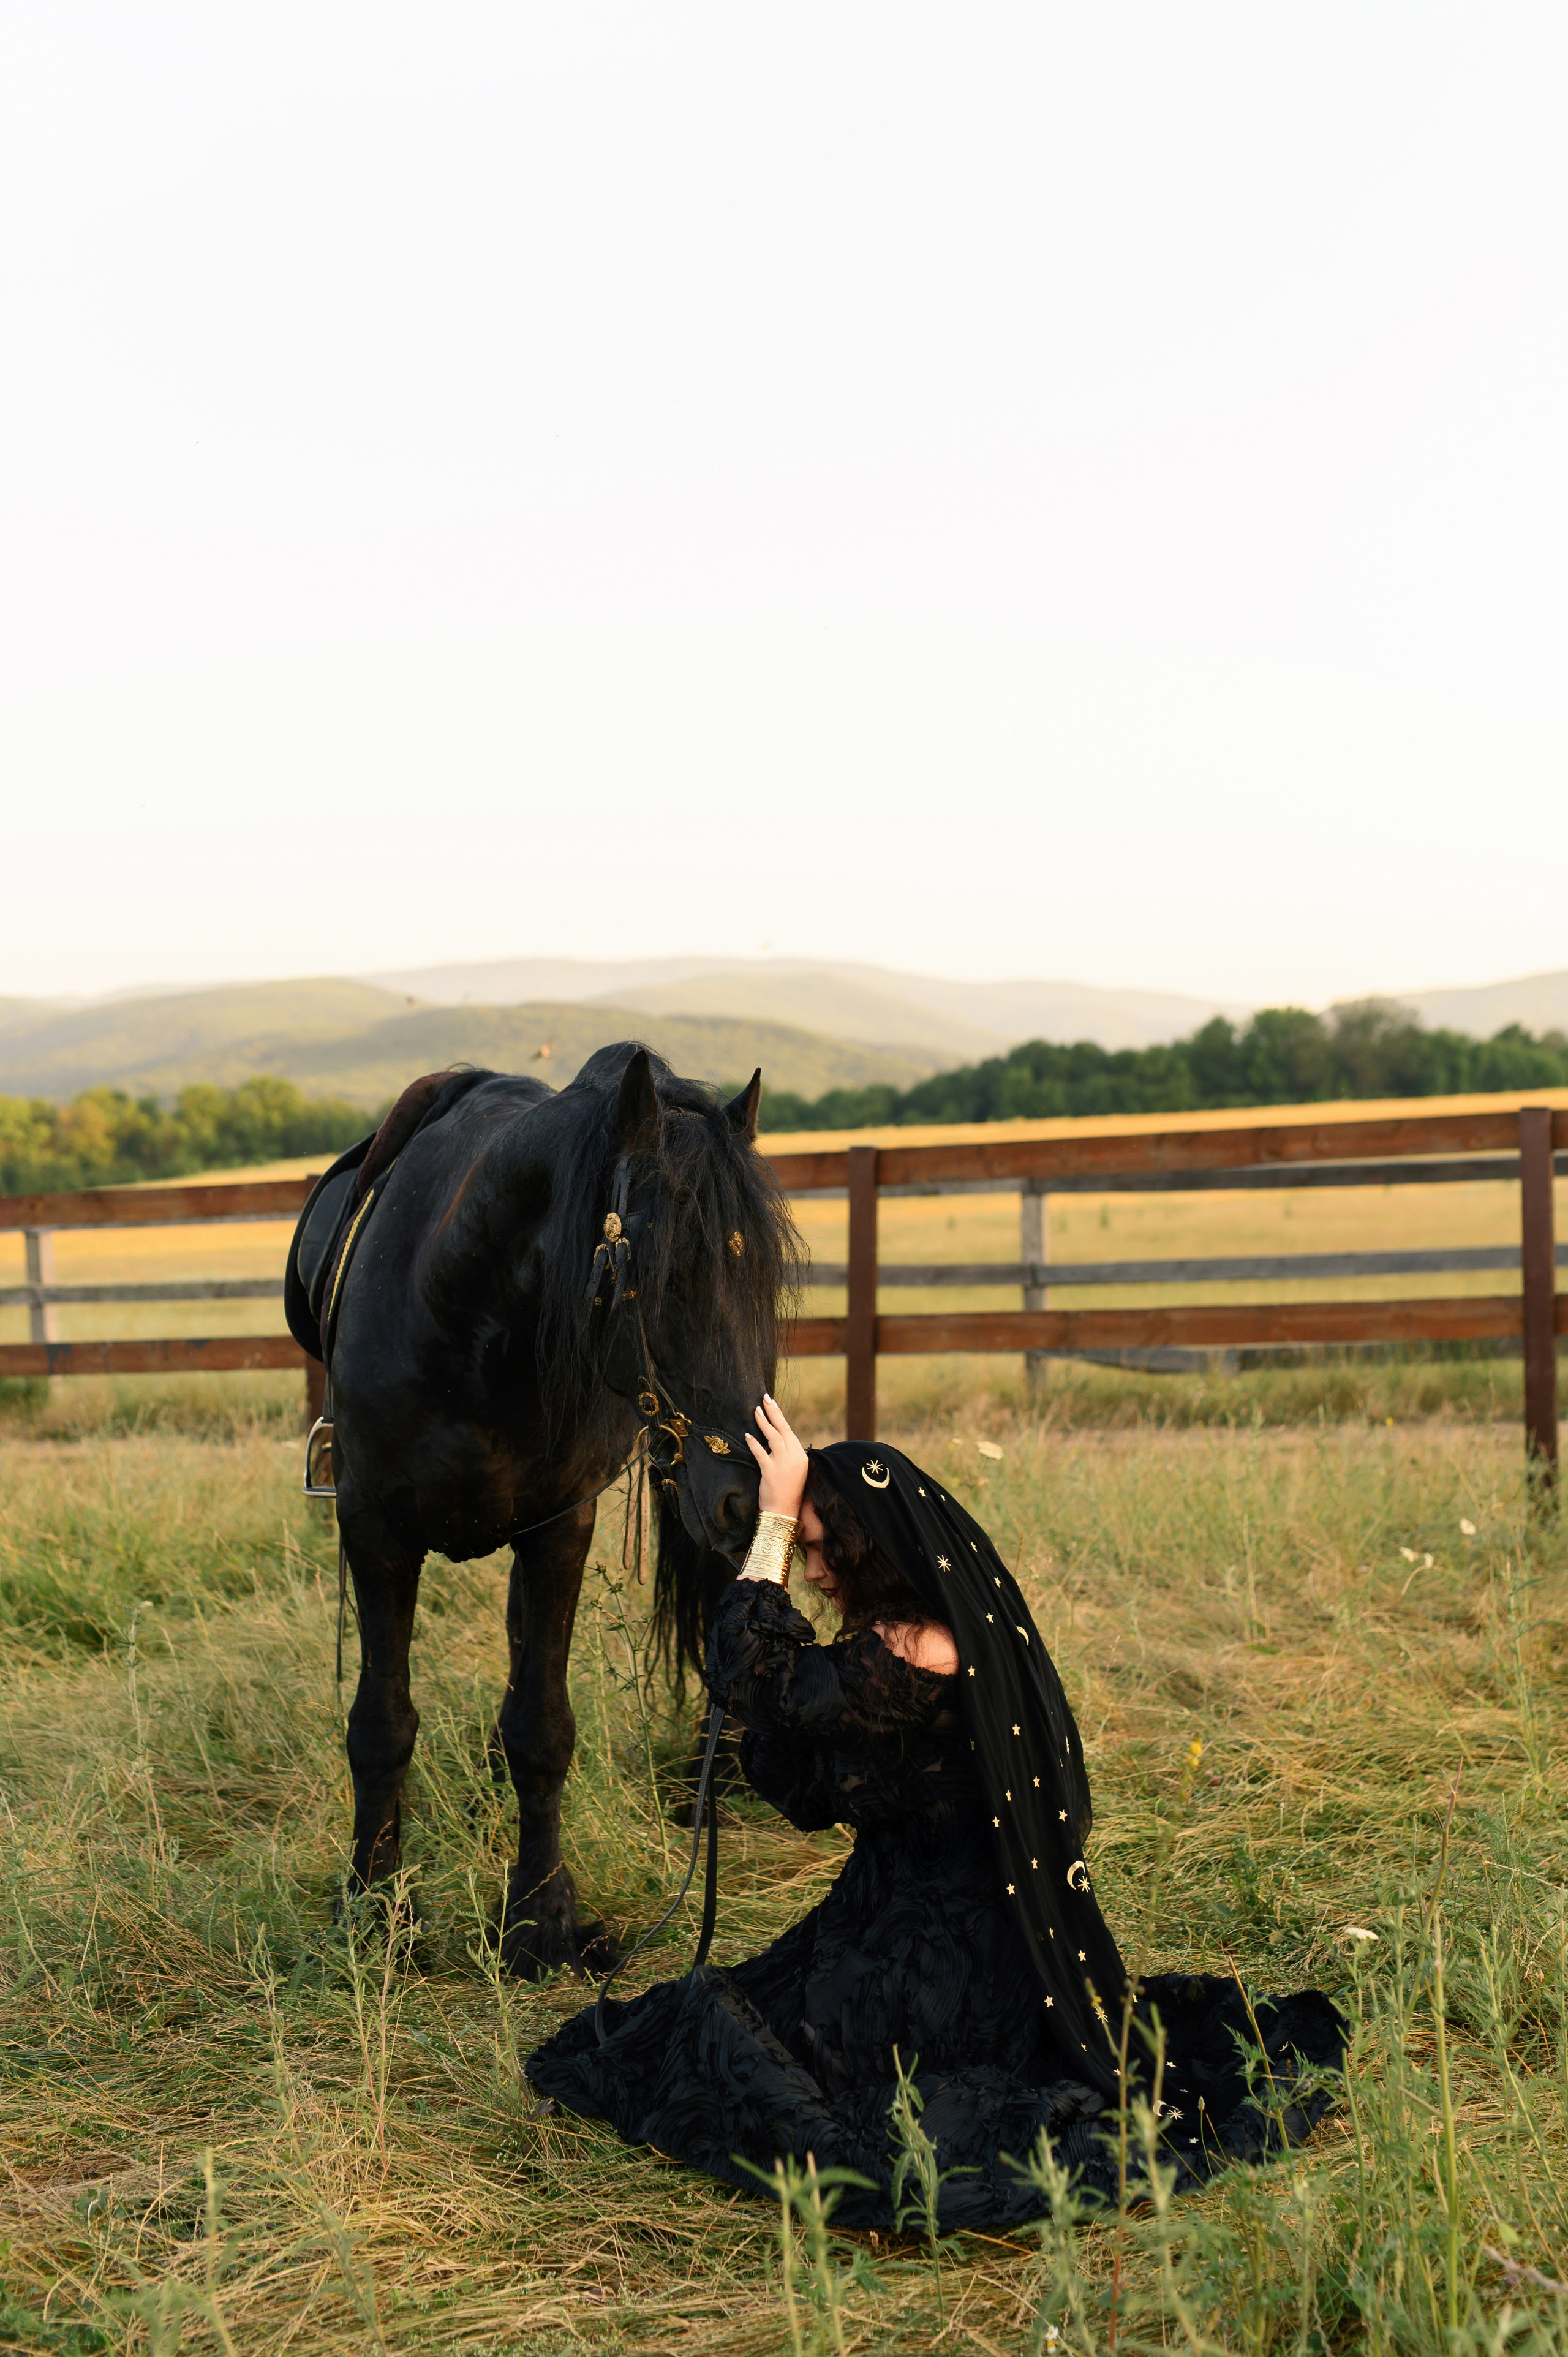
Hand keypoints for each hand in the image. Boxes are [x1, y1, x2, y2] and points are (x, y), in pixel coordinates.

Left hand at [745, 1394, 808, 1520]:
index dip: (780, 1418)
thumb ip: (788, 1455)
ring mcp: (783, 1464)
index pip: (789, 1432)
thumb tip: (776, 1440)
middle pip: (783, 1429)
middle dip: (773, 1412)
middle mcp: (794, 1457)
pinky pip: (761, 1453)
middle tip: (765, 1398)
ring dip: (764, 1422)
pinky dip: (754, 1443)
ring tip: (756, 1410)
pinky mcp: (770, 1472)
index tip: (772, 1405)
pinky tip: (748, 1434)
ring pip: (774, 1437)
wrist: (784, 1512)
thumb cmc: (788, 1493)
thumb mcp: (794, 1471)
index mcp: (801, 1456)